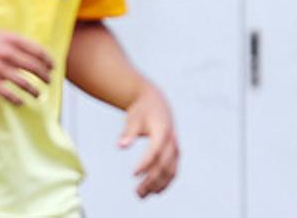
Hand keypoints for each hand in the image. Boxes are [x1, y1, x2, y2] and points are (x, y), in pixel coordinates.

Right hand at [0, 25, 53, 105]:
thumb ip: (16, 43)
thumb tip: (34, 54)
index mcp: (11, 40)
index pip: (38, 51)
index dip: (48, 61)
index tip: (52, 68)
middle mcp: (7, 53)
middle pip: (35, 68)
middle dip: (45, 77)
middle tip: (48, 82)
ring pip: (25, 83)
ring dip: (35, 91)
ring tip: (38, 95)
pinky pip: (8, 94)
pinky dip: (17, 100)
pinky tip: (20, 102)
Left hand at [119, 83, 178, 197]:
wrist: (155, 101)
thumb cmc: (141, 110)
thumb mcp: (133, 118)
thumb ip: (128, 133)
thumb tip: (120, 146)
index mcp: (162, 131)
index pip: (155, 151)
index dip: (145, 163)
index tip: (133, 174)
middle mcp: (172, 141)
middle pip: (164, 165)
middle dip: (152, 181)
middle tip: (137, 193)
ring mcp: (175, 147)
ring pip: (170, 171)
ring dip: (158, 185)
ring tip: (142, 195)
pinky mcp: (174, 152)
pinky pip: (172, 170)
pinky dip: (165, 181)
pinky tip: (154, 191)